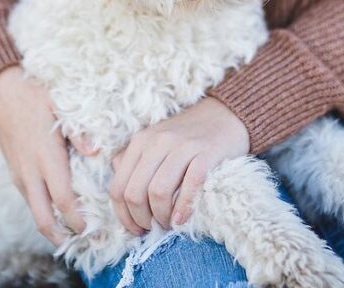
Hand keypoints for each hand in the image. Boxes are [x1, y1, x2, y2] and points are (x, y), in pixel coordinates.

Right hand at [0, 66, 85, 244]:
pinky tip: (61, 211)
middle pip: (43, 218)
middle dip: (62, 236)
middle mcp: (30, 171)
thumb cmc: (34, 94)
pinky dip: (45, 212)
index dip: (77, 219)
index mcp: (45, 155)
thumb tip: (97, 151)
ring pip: (35, 211)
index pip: (62, 198)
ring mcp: (20, 174)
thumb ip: (78, 129)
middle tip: (86, 241)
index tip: (94, 229)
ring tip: (78, 232)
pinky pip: (31, 200)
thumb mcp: (59, 103)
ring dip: (54, 226)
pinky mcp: (15, 173)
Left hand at [108, 97, 248, 233]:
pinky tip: (182, 219)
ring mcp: (182, 146)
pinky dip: (184, 207)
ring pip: (158, 192)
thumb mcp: (154, 144)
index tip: (136, 229)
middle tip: (154, 228)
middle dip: (142, 219)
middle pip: (135, 193)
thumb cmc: (187, 138)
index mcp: (139, 142)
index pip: (118, 188)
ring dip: (161, 217)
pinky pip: (190, 185)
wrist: (225, 115)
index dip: (123, 216)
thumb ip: (133, 163)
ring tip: (169, 224)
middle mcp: (157, 142)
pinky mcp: (206, 153)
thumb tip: (120, 195)